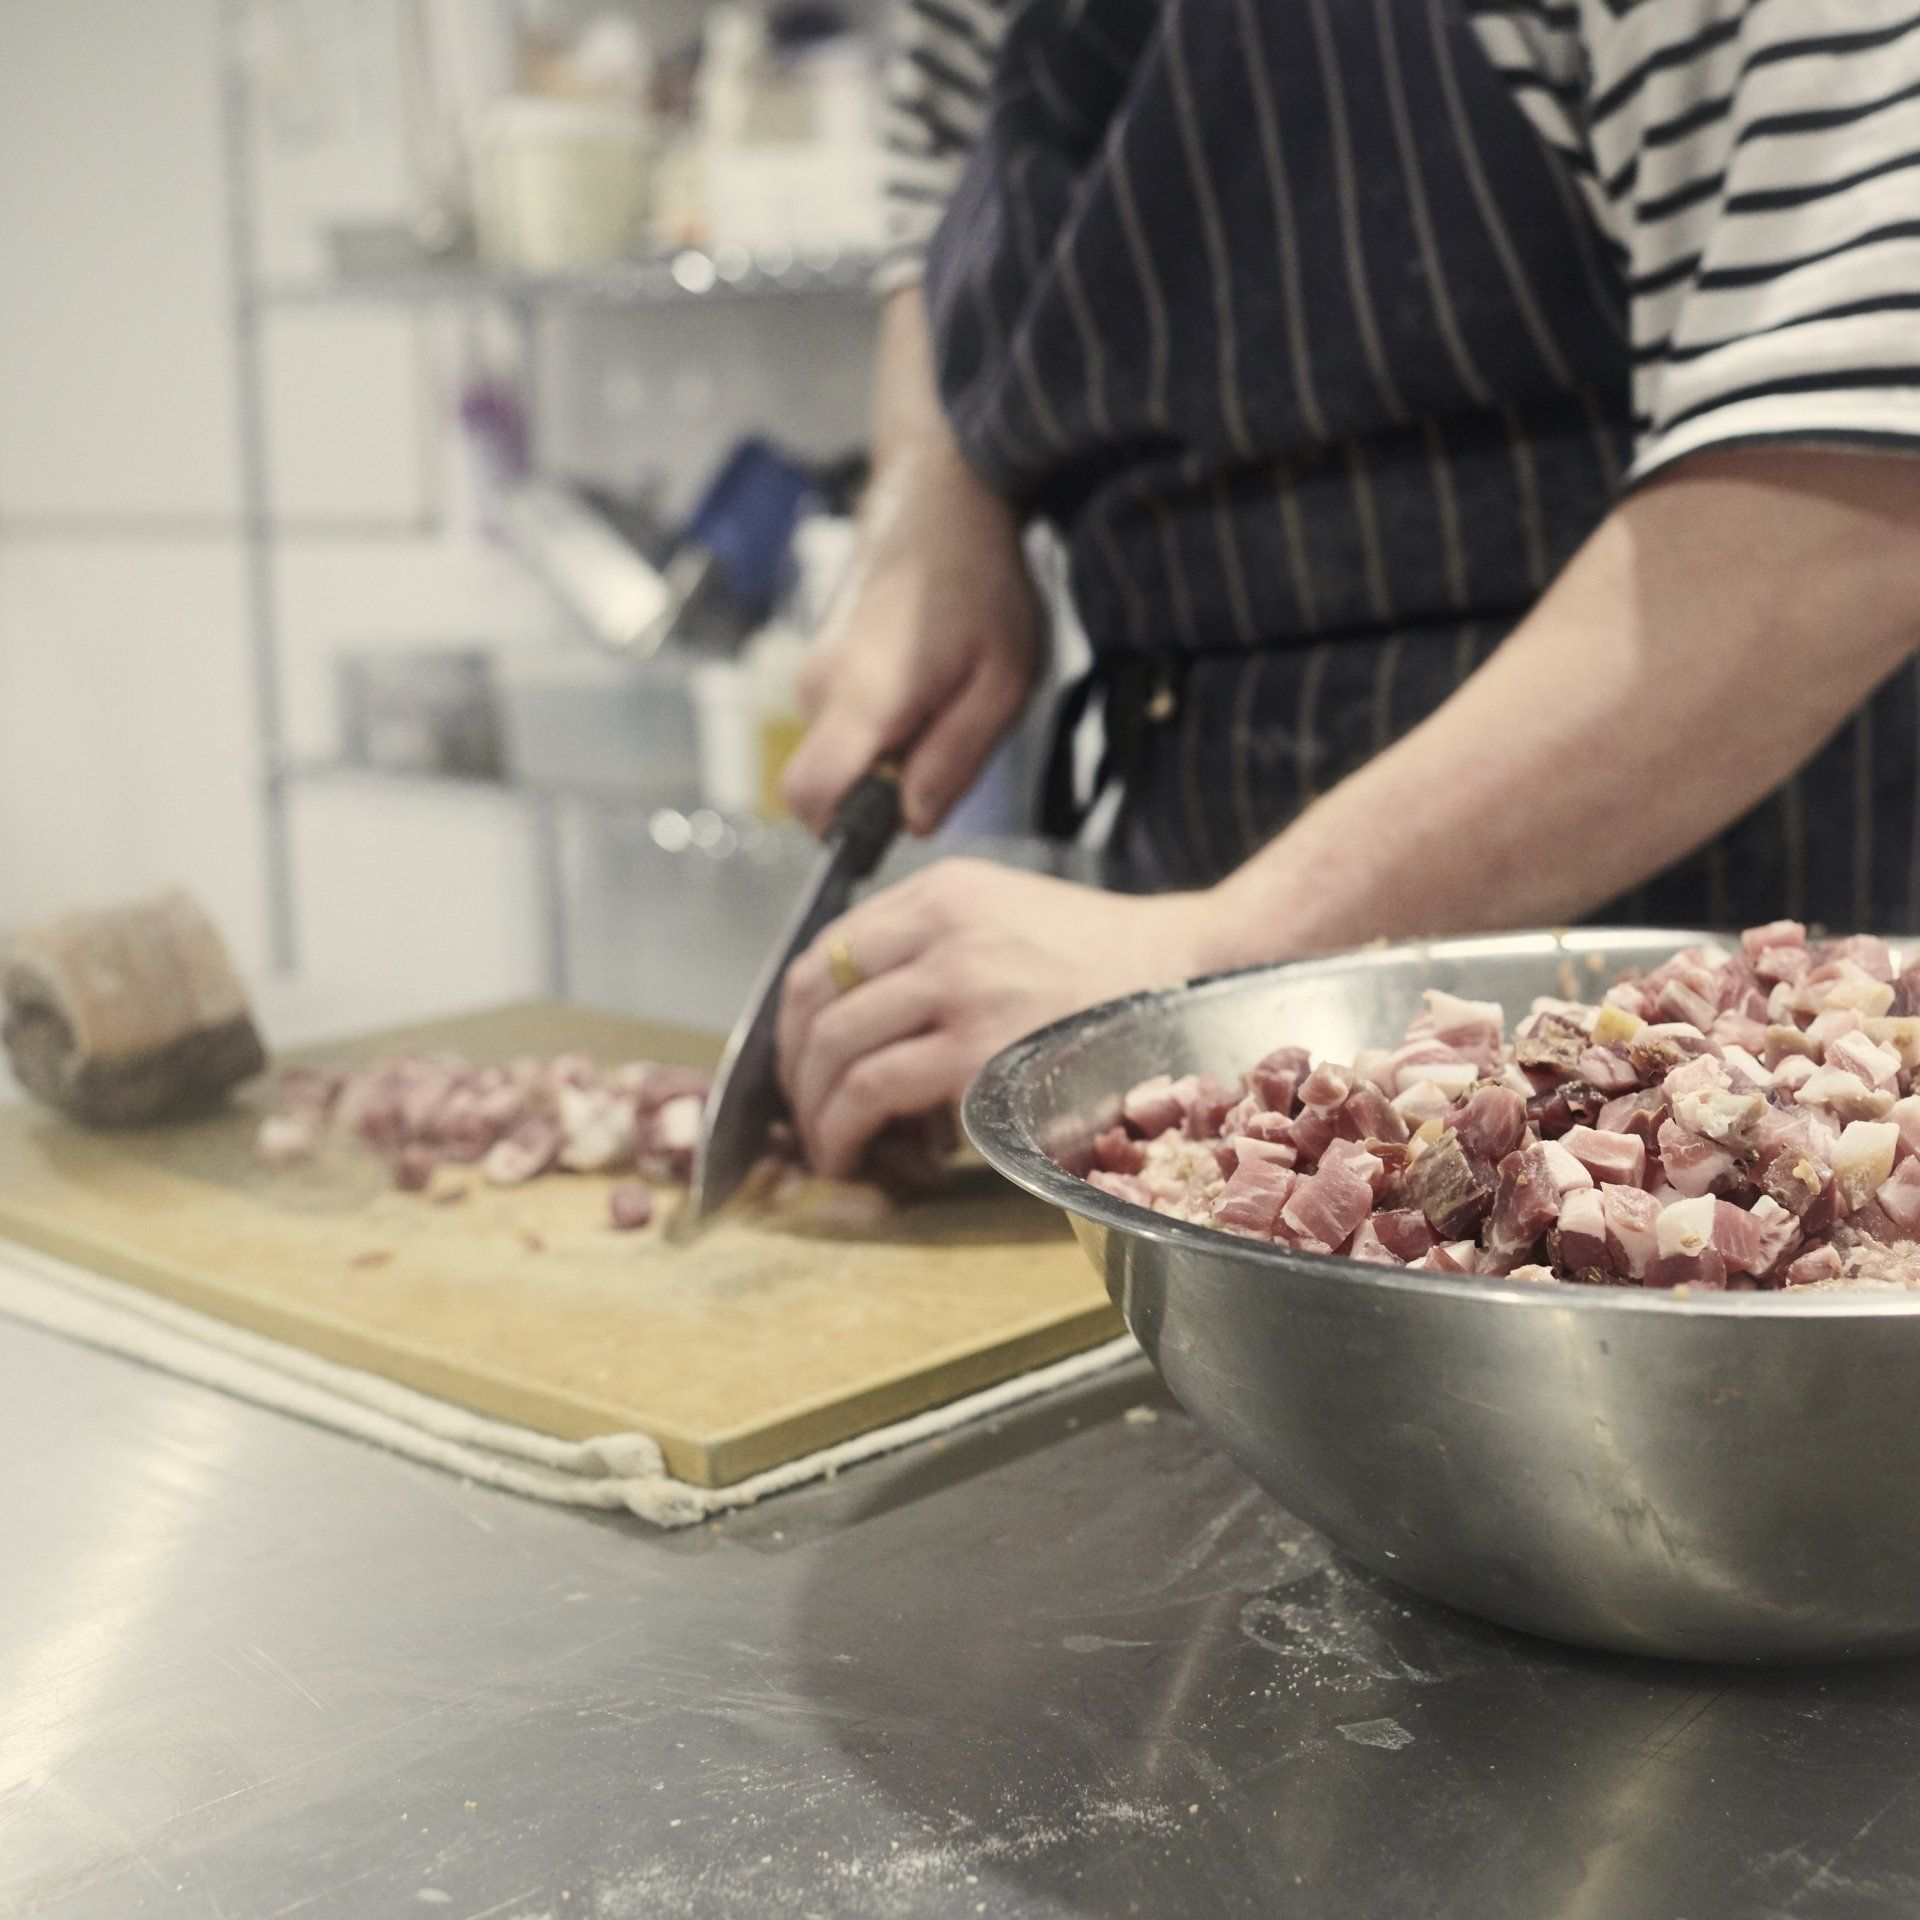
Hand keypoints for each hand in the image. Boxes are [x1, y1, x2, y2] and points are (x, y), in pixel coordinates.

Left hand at [776, 859, 1218, 1178]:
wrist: (1189, 973)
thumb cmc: (1101, 962)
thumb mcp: (1003, 917)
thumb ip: (927, 949)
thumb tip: (852, 1030)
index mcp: (940, 894)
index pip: (823, 954)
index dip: (791, 1023)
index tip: (798, 1067)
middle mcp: (940, 928)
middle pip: (813, 1000)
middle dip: (792, 1074)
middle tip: (803, 1119)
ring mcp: (959, 984)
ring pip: (833, 1048)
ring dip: (813, 1112)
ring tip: (827, 1150)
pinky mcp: (978, 1047)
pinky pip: (872, 1089)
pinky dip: (842, 1130)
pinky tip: (851, 1156)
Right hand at [781, 451, 1041, 837]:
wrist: (943, 497)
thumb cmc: (983, 581)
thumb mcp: (1004, 683)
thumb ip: (955, 760)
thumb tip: (913, 823)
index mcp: (862, 695)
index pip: (809, 797)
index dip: (844, 833)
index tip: (895, 823)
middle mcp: (818, 686)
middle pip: (825, 786)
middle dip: (881, 794)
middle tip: (948, 743)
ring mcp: (812, 673)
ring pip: (838, 757)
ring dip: (888, 757)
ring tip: (946, 700)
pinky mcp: (820, 665)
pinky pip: (842, 728)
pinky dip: (882, 728)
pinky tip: (927, 683)